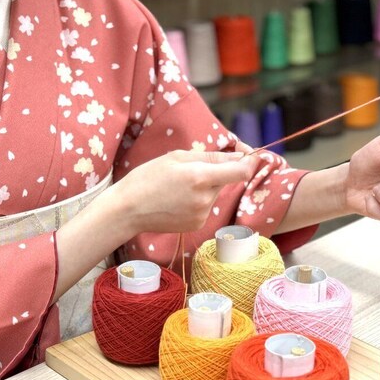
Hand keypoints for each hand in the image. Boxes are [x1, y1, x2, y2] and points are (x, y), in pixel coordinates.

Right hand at [112, 149, 255, 233]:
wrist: (127, 210)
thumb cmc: (148, 178)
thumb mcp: (177, 157)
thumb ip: (211, 156)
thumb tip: (239, 156)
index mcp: (200, 177)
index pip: (242, 171)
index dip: (251, 161)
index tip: (249, 154)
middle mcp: (205, 199)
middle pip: (227, 180)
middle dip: (218, 171)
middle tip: (194, 167)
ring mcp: (202, 214)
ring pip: (215, 192)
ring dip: (206, 185)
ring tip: (180, 185)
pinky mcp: (197, 225)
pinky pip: (206, 206)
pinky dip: (198, 199)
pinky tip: (177, 199)